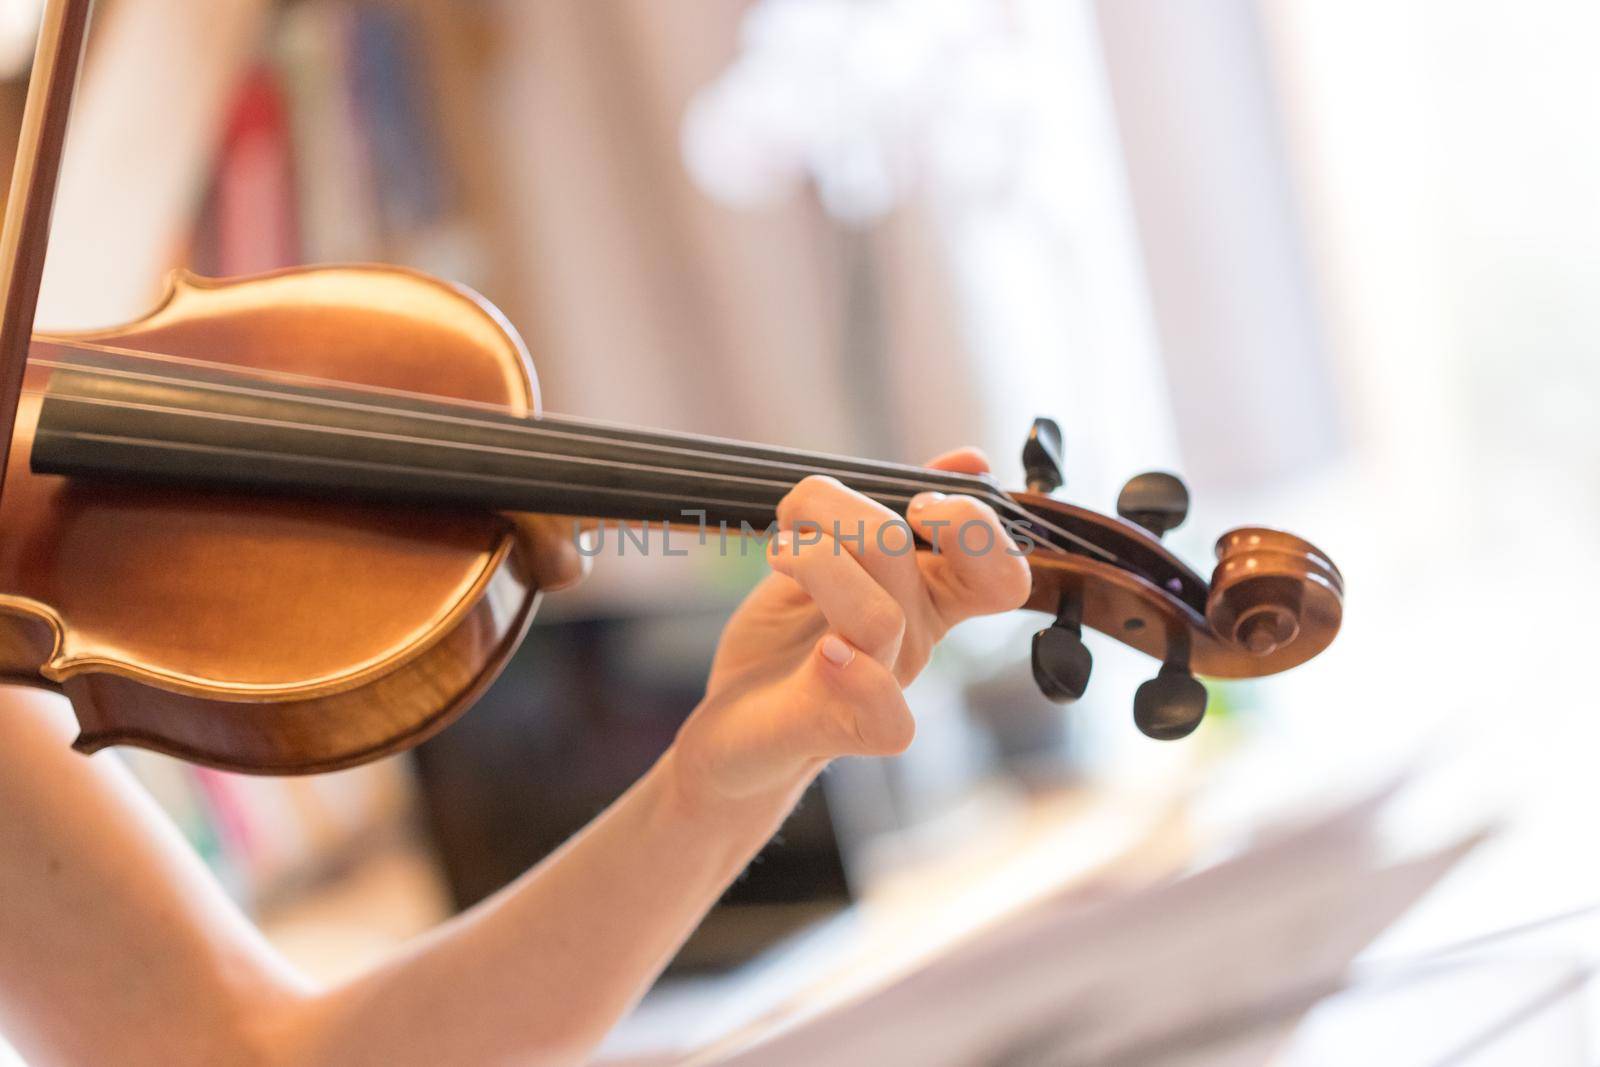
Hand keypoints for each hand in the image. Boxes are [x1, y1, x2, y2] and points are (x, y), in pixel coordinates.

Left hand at [668, 449, 1031, 813]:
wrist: (731, 728)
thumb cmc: (784, 641)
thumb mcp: (830, 554)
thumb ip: (888, 507)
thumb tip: (972, 459)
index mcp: (926, 597)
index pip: (1001, 570)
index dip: (975, 523)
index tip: (916, 499)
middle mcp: (915, 639)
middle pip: (930, 566)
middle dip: (865, 518)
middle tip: (811, 517)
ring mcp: (882, 684)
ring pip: (882, 616)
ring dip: (817, 563)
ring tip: (778, 554)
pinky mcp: (838, 728)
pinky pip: (887, 716)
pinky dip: (856, 676)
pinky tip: (821, 652)